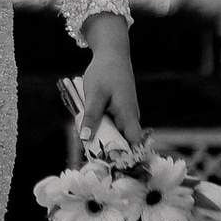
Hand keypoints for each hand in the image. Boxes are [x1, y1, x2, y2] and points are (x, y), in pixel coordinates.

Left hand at [63, 17, 143, 154]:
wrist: (112, 53)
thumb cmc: (104, 72)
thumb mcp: (94, 95)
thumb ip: (90, 117)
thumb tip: (85, 139)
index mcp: (128, 115)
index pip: (134, 143)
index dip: (128, 157)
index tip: (113, 167)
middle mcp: (131, 117)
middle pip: (124, 143)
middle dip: (110, 152)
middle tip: (92, 159)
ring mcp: (127, 114)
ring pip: (118, 134)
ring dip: (105, 140)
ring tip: (89, 148)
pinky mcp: (121, 111)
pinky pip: (114, 126)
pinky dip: (104, 130)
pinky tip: (91, 131)